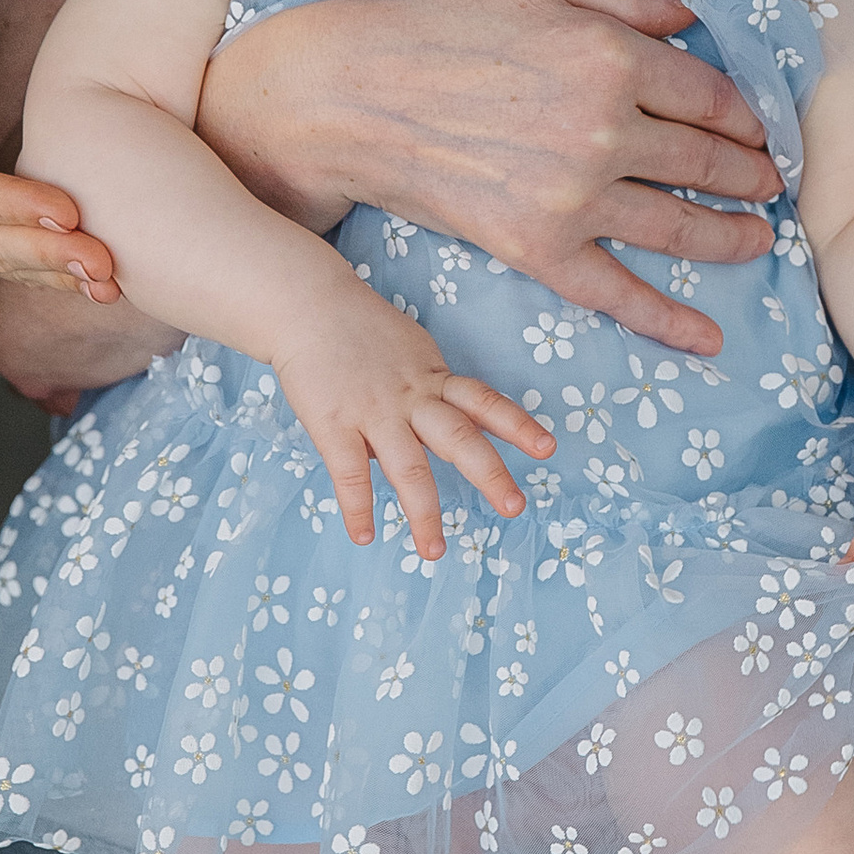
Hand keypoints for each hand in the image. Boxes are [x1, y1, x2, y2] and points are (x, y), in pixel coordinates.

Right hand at [201, 0, 780, 359]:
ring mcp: (574, 199)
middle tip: (773, 183)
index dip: (747, 115)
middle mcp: (606, 132)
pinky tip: (708, 338)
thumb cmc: (429, 17)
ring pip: (680, 227)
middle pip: (707, 162)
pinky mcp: (537, 249)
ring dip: (731, 236)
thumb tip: (696, 7)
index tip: (762, 128)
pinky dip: (668, 319)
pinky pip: (618, 293)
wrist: (341, 94)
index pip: (713, 96)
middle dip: (749, 175)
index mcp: (612, 58)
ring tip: (759, 237)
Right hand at [269, 286, 555, 553]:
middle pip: (459, 437)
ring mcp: (373, 411)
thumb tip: (441, 430)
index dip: (517, 425)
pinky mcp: (332, 423)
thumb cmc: (359, 329)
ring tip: (433, 551)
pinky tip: (364, 535)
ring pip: (408, 467)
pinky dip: (358, 507)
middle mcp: (411, 397)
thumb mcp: (409, 351)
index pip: (484, 401)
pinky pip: (349, 472)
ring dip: (424, 512)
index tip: (548, 449)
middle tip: (516, 507)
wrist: (306, 303)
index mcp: (433, 378)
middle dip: (490, 474)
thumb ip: (429, 390)